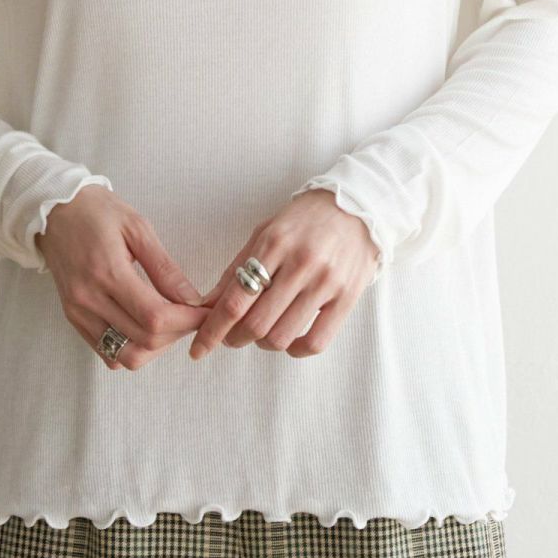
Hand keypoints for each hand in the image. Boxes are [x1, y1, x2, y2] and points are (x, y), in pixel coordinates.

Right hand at [37, 185, 209, 370]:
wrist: (54, 211)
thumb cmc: (97, 211)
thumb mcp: (137, 227)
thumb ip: (165, 267)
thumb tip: (192, 299)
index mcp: (107, 272)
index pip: (155, 317)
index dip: (187, 320)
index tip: (205, 310)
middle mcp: (89, 299)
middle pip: (145, 340)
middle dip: (178, 332)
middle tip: (192, 314)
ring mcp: (78, 313)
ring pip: (126, 356)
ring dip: (156, 347)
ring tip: (170, 322)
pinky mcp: (73, 319)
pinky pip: (107, 354)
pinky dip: (133, 349)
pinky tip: (144, 327)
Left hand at [187, 188, 381, 360]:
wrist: (358, 207)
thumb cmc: (305, 221)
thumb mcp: (266, 232)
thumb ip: (236, 268)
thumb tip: (206, 305)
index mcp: (274, 243)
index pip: (235, 298)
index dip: (213, 329)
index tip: (199, 348)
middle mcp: (300, 263)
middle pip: (256, 323)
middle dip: (234, 339)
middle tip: (230, 338)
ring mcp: (326, 282)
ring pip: (283, 336)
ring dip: (263, 344)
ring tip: (261, 334)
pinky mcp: (347, 298)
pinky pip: (316, 342)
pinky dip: (295, 350)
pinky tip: (289, 340)